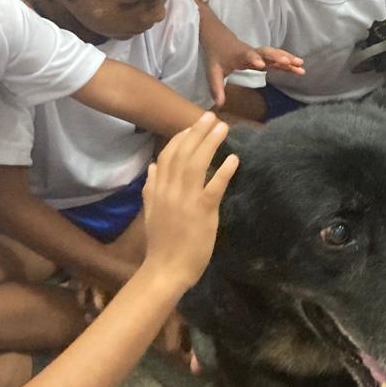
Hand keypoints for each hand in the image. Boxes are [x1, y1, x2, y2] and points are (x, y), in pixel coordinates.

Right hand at [142, 113, 237, 288]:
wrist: (165, 270)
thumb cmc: (161, 243)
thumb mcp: (151, 212)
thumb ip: (151, 188)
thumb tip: (152, 166)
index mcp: (156, 189)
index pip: (168, 155)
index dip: (181, 137)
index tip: (193, 125)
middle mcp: (169, 190)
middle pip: (183, 154)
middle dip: (197, 132)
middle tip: (211, 116)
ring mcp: (185, 200)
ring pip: (196, 164)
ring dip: (210, 143)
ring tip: (223, 128)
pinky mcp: (202, 212)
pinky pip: (214, 187)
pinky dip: (224, 171)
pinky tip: (234, 159)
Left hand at [204, 31, 304, 108]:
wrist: (218, 37)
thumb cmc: (216, 55)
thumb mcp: (213, 72)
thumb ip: (216, 88)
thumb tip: (219, 105)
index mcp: (239, 55)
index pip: (247, 56)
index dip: (254, 59)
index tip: (260, 65)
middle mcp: (251, 53)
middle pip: (266, 53)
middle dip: (277, 57)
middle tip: (289, 62)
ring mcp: (259, 53)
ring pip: (274, 54)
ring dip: (287, 58)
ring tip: (301, 65)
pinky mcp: (264, 56)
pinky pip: (277, 58)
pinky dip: (287, 62)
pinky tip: (298, 67)